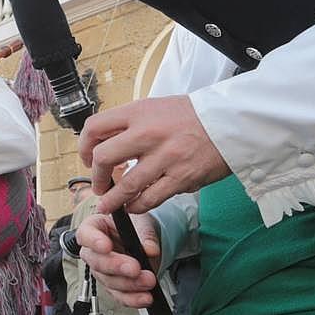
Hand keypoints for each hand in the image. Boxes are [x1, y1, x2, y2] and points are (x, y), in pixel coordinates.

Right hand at [76, 211, 161, 307]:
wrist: (144, 241)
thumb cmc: (136, 226)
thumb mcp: (142, 223)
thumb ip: (145, 235)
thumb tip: (150, 250)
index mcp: (94, 228)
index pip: (85, 234)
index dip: (93, 241)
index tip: (106, 246)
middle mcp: (94, 251)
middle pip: (97, 262)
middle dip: (116, 267)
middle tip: (134, 268)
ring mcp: (102, 271)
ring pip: (109, 281)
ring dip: (129, 284)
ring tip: (148, 281)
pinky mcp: (113, 286)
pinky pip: (119, 296)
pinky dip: (133, 298)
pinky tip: (145, 297)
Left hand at [80, 95, 230, 214]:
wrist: (230, 123)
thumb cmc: (192, 117)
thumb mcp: (156, 108)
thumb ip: (131, 124)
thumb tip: (104, 143)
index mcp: (139, 112)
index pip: (95, 127)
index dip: (83, 146)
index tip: (87, 157)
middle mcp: (149, 133)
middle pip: (103, 157)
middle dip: (96, 176)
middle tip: (99, 184)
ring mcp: (165, 157)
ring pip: (125, 185)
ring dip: (112, 200)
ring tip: (108, 205)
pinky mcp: (181, 178)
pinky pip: (149, 199)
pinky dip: (137, 206)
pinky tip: (134, 206)